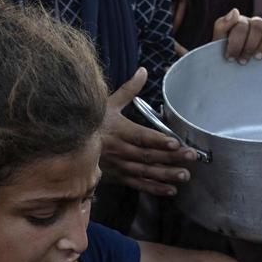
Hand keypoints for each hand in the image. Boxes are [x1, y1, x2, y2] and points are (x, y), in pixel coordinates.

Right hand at [101, 67, 197, 196]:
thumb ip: (129, 90)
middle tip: (191, 157)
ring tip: (185, 176)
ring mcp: (119, 166)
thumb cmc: (92, 122)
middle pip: (148, 155)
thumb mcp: (108, 103)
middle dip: (171, 157)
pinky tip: (170, 190)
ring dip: (166, 175)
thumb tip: (143, 71)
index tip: (175, 142)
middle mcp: (120, 150)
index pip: (141, 137)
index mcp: (119, 130)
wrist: (70, 144)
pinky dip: (154, 189)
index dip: (158, 140)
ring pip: (145, 172)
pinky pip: (137, 184)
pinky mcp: (118, 177)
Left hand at [212, 9, 261, 63]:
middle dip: (249, 45)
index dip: (236, 42)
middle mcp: (256, 23)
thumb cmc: (228, 59)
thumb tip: (236, 11)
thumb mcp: (218, 43)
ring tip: (258, 57)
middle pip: (258, 25)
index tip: (230, 59)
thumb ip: (222, 25)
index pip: (241, 25)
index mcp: (241, 23)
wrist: (233, 74)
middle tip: (243, 62)